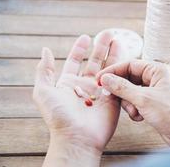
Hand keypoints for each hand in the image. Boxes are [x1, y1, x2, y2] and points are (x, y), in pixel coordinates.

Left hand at [33, 34, 121, 166]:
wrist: (77, 137)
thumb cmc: (59, 116)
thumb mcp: (43, 91)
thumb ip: (44, 70)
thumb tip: (45, 51)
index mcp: (68, 84)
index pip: (74, 62)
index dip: (80, 49)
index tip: (86, 37)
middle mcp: (85, 86)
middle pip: (94, 62)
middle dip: (100, 47)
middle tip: (108, 33)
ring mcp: (100, 92)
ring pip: (108, 68)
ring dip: (113, 54)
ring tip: (118, 40)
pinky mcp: (113, 98)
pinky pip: (118, 80)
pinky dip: (122, 68)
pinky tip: (125, 57)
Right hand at [96, 60, 169, 147]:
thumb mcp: (143, 99)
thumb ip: (122, 88)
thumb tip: (105, 79)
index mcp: (157, 70)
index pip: (130, 64)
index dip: (113, 71)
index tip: (100, 79)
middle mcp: (155, 78)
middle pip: (128, 78)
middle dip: (121, 90)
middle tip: (109, 96)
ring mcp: (153, 91)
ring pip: (130, 92)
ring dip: (128, 103)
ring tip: (135, 111)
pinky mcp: (152, 103)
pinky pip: (135, 102)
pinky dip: (134, 110)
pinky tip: (140, 117)